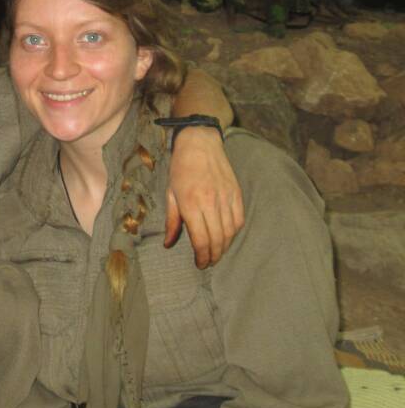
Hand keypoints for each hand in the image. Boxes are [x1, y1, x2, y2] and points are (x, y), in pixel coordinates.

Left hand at [165, 127, 244, 268]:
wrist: (200, 143)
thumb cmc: (181, 168)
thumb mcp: (170, 194)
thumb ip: (172, 222)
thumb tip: (169, 244)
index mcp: (191, 203)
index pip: (201, 239)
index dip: (201, 256)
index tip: (200, 264)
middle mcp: (211, 202)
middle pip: (217, 239)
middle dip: (213, 256)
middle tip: (208, 262)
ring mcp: (226, 197)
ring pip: (230, 232)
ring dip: (224, 247)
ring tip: (216, 253)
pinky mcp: (236, 193)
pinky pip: (239, 219)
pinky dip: (234, 232)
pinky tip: (227, 236)